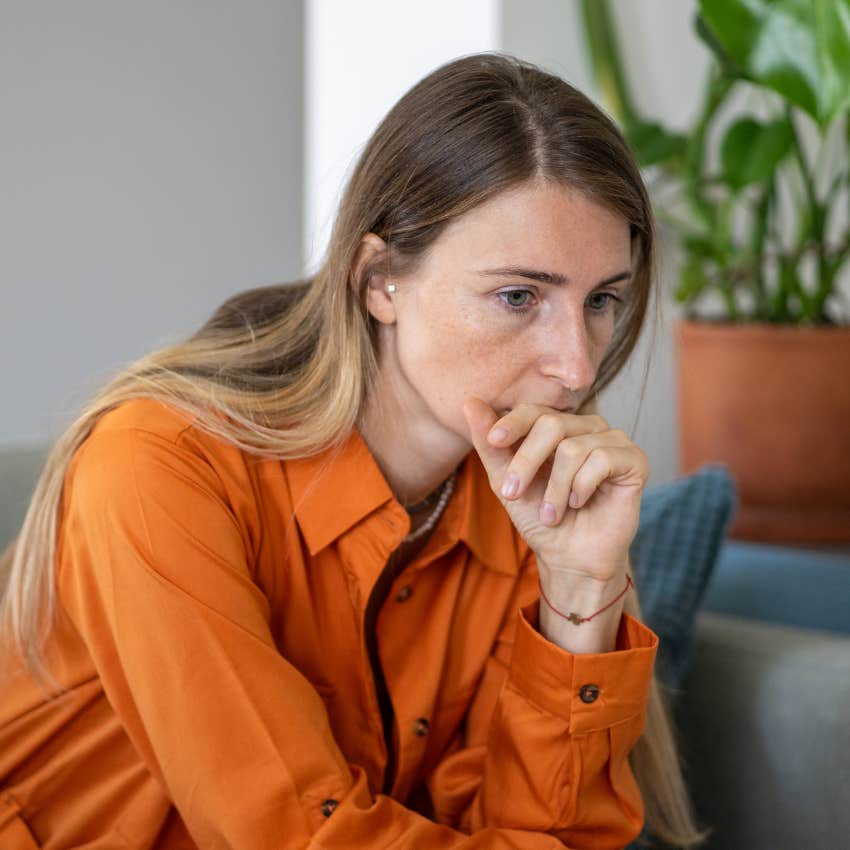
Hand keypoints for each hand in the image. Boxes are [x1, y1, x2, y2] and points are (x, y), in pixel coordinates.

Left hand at [462, 396, 648, 581]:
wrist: (569, 558)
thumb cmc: (539, 518)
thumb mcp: (506, 482)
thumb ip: (490, 445)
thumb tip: (470, 401)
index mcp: (557, 427)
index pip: (533, 410)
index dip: (512, 422)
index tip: (494, 441)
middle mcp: (586, 427)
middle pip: (552, 424)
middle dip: (526, 462)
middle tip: (513, 495)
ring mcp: (613, 441)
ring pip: (574, 447)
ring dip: (554, 488)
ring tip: (551, 514)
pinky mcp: (634, 460)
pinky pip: (602, 459)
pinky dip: (582, 487)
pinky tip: (580, 504)